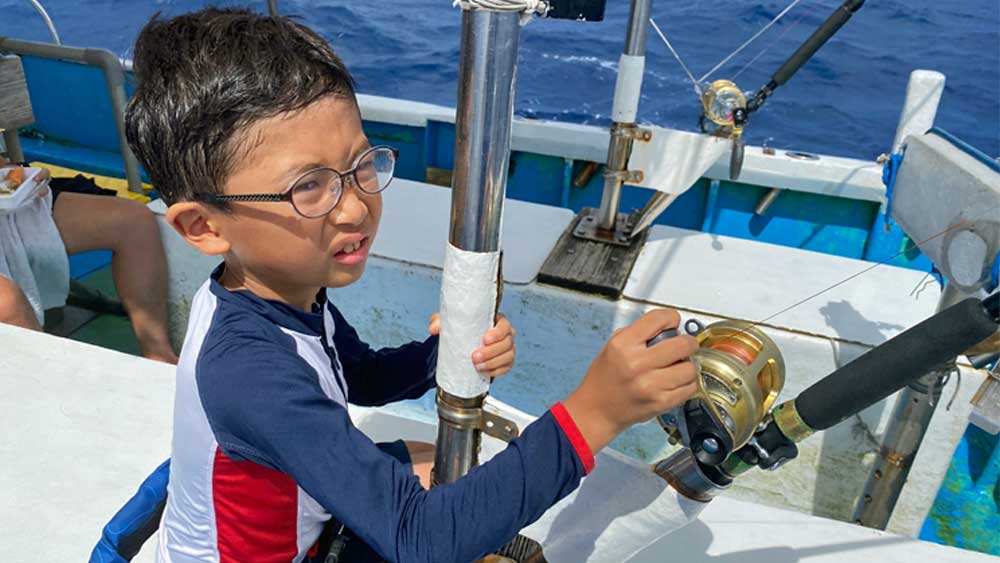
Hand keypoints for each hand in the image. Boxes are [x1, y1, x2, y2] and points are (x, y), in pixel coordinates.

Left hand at [428, 312, 516, 376]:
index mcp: (495, 321)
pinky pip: (507, 366)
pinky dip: (498, 370)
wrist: (459, 345)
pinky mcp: (505, 361)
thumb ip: (439, 322)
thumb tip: (434, 329)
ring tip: (478, 366)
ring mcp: (506, 348)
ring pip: (508, 355)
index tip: (485, 339)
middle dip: (492, 352)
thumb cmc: (459, 330)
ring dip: (494, 362)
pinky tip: (486, 372)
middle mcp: (504, 334)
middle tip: (475, 357)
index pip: (504, 325)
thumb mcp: (448, 323)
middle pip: (507, 342)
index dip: (498, 333)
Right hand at [563, 309, 698, 453]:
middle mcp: (637, 364)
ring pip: (690, 368)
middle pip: (683, 344)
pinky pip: (689, 388)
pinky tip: (676, 381)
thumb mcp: (612, 345)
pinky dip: (686, 383)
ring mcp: (650, 385)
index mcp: (623, 344)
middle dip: (687, 342)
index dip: (671, 318)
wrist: (597, 409)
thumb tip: (668, 327)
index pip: (660, 319)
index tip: (673, 322)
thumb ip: (639, 333)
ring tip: (677, 367)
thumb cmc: (604, 378)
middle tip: (684, 345)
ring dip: (687, 365)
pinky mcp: (660, 402)